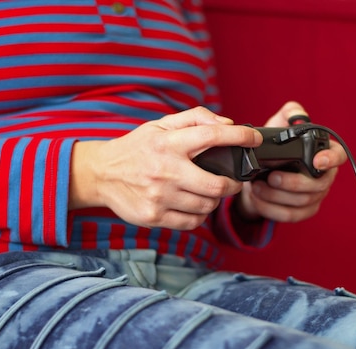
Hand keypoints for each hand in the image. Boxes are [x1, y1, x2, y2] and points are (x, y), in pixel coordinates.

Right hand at [69, 107, 260, 229]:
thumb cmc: (137, 148)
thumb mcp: (161, 125)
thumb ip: (195, 119)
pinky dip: (199, 216)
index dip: (240, 137)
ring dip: (214, 201)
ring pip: (206, 207)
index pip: (212, 136)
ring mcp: (159, 197)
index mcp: (168, 143)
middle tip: (233, 181)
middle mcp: (165, 171)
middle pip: (216, 185)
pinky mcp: (153, 217)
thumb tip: (228, 125)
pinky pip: (191, 223)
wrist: (101, 173)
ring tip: (208, 192)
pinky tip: (193, 205)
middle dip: (233, 184)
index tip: (254, 139)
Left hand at [234, 101, 347, 222]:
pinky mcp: (302, 211)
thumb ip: (289, 115)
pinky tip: (258, 199)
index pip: (338, 156)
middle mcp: (324, 176)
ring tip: (256, 186)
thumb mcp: (278, 126)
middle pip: (318, 186)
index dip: (330, 159)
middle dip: (292, 183)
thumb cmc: (273, 148)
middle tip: (270, 177)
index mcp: (324, 153)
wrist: (258, 174)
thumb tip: (297, 116)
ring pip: (302, 202)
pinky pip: (291, 215)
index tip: (316, 161)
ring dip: (276, 196)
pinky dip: (271, 208)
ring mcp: (315, 196)